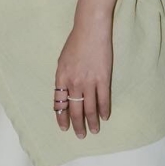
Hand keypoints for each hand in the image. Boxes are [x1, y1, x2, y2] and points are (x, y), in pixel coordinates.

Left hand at [54, 14, 112, 137]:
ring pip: (89, 108)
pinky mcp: (103, 79)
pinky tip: (104, 117)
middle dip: (77, 124)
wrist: (90, 29)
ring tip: (94, 131)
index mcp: (61, 76)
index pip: (59, 102)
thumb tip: (66, 92)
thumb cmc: (75, 42)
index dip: (62, 116)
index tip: (64, 127)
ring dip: (92, 121)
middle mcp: (73, 81)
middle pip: (74, 108)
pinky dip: (104, 110)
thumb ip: (64, 77)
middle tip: (80, 135)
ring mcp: (89, 81)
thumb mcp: (63, 59)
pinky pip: (103, 99)